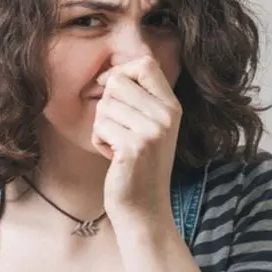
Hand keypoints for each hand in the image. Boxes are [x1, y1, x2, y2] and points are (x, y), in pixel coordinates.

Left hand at [91, 56, 182, 222]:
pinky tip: (113, 158)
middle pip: (117, 82)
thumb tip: (107, 75)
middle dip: (106, 104)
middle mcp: (166, 115)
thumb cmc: (139, 166)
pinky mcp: (134, 147)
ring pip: (104, 106)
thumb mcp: (149, 127)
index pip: (146, 63)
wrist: (144, 208)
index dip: (121, 71)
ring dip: (102, 127)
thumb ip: (138, 100)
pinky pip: (99, 127)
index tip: (111, 90)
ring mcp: (152, 131)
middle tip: (117, 130)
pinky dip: (99, 142)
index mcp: (172, 106)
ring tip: (117, 146)